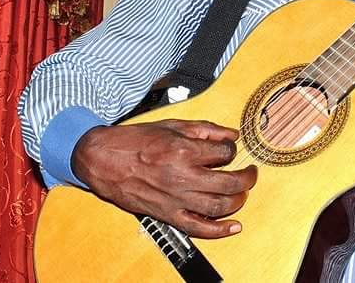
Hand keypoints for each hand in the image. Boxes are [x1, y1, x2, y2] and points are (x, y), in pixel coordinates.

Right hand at [71, 119, 257, 238]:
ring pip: (219, 206)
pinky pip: (199, 228)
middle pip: (229, 182)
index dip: (232, 149)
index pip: (224, 152)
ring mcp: (175, 198)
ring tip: (242, 193)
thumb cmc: (135, 141)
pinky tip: (234, 226)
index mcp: (184, 150)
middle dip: (246, 178)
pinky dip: (220, 230)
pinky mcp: (168, 215)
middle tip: (250, 173)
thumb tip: (232, 134)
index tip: (229, 149)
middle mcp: (182, 176)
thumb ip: (205, 129)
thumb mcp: (172, 125)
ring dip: (238, 201)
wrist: (104, 160)